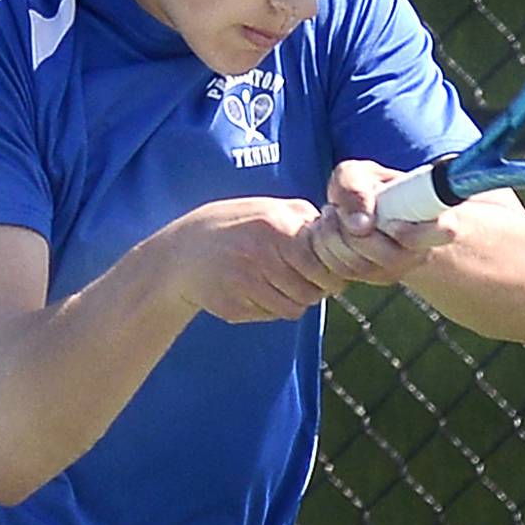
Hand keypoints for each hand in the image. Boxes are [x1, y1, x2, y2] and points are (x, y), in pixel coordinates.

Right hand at [163, 196, 348, 322]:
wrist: (180, 254)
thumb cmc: (233, 228)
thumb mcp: (267, 209)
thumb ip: (304, 220)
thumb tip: (345, 234)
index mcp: (276, 227)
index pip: (324, 263)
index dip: (331, 271)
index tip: (327, 268)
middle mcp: (262, 256)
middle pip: (313, 290)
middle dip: (315, 288)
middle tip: (304, 278)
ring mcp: (247, 284)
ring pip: (296, 308)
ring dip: (294, 299)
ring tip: (278, 282)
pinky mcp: (235, 307)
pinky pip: (273, 315)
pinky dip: (273, 308)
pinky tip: (258, 291)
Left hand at [307, 160, 456, 285]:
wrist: (362, 212)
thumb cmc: (369, 189)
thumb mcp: (361, 174)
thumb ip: (355, 185)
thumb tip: (360, 225)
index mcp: (434, 221)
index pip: (445, 231)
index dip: (413, 232)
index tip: (391, 222)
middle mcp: (419, 253)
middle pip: (390, 256)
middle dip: (353, 230)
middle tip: (338, 207)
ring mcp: (394, 271)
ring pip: (360, 266)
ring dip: (333, 235)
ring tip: (332, 213)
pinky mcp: (367, 279)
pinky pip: (339, 271)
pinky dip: (323, 247)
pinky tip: (326, 230)